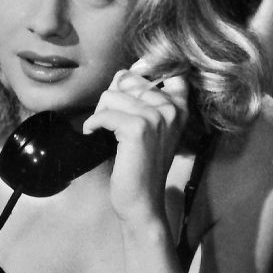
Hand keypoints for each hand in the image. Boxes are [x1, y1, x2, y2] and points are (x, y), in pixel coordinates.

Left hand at [82, 64, 188, 222]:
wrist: (142, 201)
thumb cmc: (141, 166)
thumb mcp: (151, 128)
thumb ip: (142, 99)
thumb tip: (121, 74)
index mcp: (180, 107)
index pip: (163, 71)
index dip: (139, 75)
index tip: (125, 91)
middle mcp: (172, 108)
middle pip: (128, 80)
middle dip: (112, 98)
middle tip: (110, 121)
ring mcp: (157, 117)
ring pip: (113, 95)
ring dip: (101, 112)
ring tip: (104, 130)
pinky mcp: (139, 128)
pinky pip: (105, 113)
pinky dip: (93, 124)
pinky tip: (94, 134)